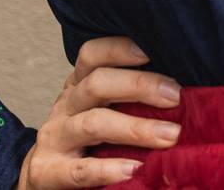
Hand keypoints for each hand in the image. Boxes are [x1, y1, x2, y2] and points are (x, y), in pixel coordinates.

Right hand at [15, 35, 182, 187]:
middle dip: (139, 86)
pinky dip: (108, 168)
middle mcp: (66, 105)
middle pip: (97, 84)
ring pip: (93, 123)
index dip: (120, 48)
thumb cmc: (85, 139)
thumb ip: (128, 97)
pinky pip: (79, 169)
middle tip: (176, 96)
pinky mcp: (48, 171)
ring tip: (169, 136)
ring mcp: (55, 137)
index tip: (153, 50)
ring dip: (135, 128)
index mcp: (79, 85)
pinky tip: (134, 169)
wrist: (42, 176)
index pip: (92, 54)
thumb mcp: (101, 108)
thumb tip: (181, 87)